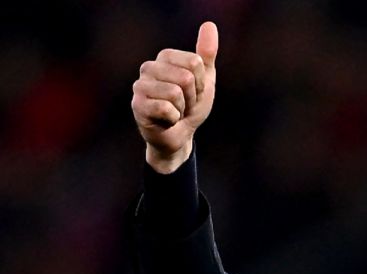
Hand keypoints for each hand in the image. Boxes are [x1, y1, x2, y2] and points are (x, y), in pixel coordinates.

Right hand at [131, 21, 218, 172]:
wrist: (181, 135)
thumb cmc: (191, 106)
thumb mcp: (205, 79)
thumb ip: (207, 54)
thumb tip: (209, 25)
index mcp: (165, 57)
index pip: (195, 62)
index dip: (201, 83)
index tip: (194, 92)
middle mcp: (148, 67)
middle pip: (186, 77)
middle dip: (192, 97)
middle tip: (184, 104)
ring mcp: (140, 86)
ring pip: (175, 92)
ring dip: (183, 109)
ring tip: (175, 112)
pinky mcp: (137, 106)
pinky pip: (165, 108)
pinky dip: (173, 119)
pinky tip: (166, 120)